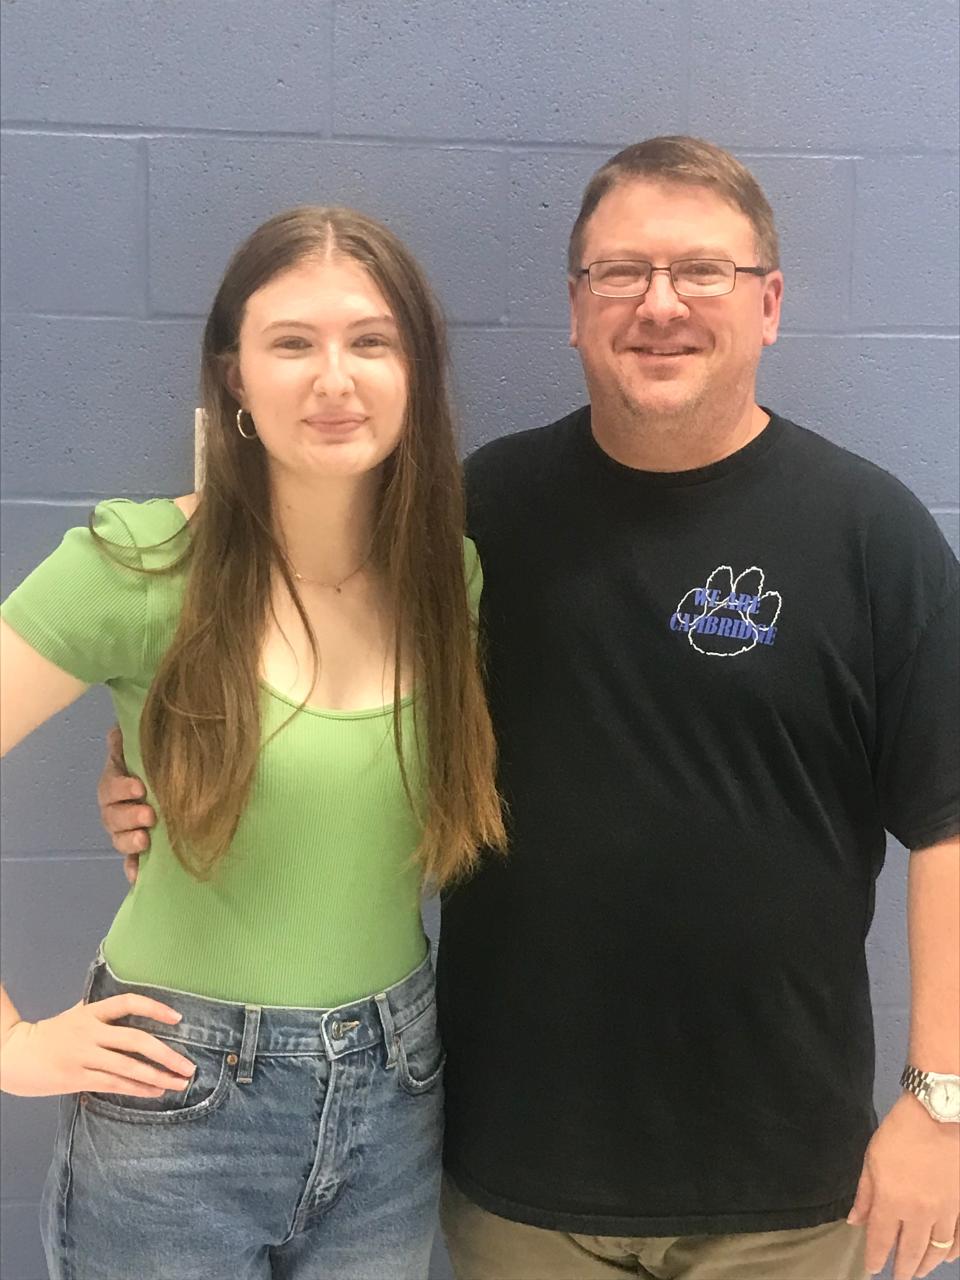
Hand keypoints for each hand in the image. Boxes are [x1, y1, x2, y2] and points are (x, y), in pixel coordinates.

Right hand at [0, 994, 194, 1097]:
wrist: (14, 1055)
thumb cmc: (50, 1034)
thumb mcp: (75, 1014)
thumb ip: (101, 1011)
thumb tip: (131, 1005)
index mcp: (91, 1012)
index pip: (128, 1003)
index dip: (155, 1008)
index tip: (178, 1019)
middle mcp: (90, 1032)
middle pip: (136, 1040)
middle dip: (167, 1054)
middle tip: (189, 1066)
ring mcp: (83, 1056)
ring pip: (128, 1067)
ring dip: (158, 1076)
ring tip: (179, 1083)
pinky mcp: (77, 1078)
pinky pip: (114, 1084)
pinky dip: (138, 1088)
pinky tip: (156, 1091)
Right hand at [98, 726, 155, 882]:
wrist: (179, 781)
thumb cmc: (159, 762)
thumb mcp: (147, 747)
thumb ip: (130, 740)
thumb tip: (117, 731)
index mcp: (117, 783)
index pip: (111, 786)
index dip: (121, 788)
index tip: (140, 788)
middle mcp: (117, 808)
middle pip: (112, 816)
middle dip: (129, 817)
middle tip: (149, 815)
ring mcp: (126, 831)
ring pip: (119, 839)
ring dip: (129, 842)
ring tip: (144, 841)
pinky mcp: (139, 850)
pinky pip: (132, 862)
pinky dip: (133, 870)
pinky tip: (138, 877)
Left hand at [848, 1093, 959, 1277]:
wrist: (939, 1117)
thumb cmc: (900, 1133)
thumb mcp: (872, 1159)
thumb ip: (865, 1194)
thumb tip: (855, 1222)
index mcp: (891, 1202)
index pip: (881, 1240)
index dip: (875, 1258)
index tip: (872, 1269)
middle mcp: (918, 1214)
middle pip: (910, 1251)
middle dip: (902, 1269)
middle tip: (898, 1278)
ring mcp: (944, 1213)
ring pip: (935, 1250)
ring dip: (926, 1264)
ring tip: (918, 1271)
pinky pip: (958, 1239)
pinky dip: (951, 1252)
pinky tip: (944, 1256)